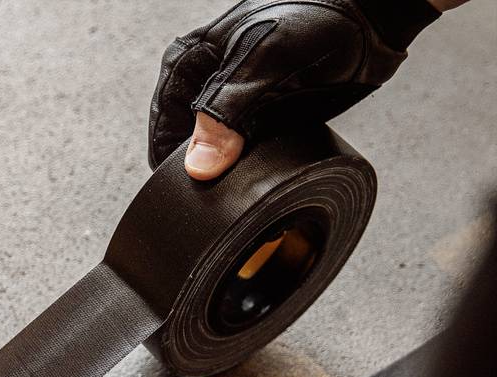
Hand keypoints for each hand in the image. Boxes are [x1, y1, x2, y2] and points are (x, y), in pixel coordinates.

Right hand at [148, 0, 441, 180]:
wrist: (376, 15)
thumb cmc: (324, 15)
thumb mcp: (268, 57)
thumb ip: (228, 109)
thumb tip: (198, 165)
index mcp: (189, 62)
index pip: (163, 128)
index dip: (170, 164)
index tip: (188, 193)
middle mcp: (205, 86)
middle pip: (183, 147)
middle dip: (197, 174)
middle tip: (216, 197)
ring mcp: (233, 106)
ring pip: (212, 157)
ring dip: (223, 178)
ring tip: (236, 192)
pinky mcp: (260, 121)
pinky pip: (242, 158)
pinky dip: (246, 174)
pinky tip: (257, 180)